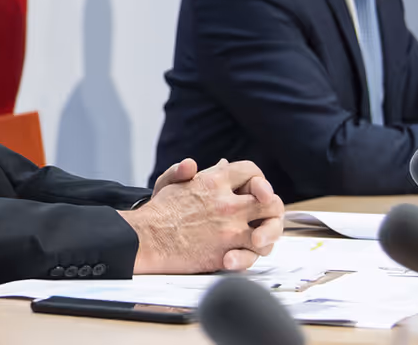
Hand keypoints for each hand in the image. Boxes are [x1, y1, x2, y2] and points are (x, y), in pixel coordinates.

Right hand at [120, 159, 284, 274]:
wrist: (146, 239)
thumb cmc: (157, 213)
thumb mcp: (171, 182)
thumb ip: (191, 170)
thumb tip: (218, 162)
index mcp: (214, 181)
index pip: (251, 172)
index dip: (258, 180)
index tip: (255, 190)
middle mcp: (227, 203)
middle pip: (271, 202)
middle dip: (271, 209)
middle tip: (264, 217)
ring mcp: (230, 228)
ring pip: (269, 230)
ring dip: (266, 236)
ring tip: (255, 239)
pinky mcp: (228, 252)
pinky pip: (255, 254)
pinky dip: (252, 255)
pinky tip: (241, 253)